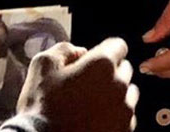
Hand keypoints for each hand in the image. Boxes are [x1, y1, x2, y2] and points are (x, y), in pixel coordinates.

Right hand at [16, 38, 137, 131]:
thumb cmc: (42, 107)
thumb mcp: (43, 65)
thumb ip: (65, 49)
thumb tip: (80, 52)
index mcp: (102, 64)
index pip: (118, 46)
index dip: (104, 51)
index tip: (92, 61)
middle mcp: (119, 86)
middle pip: (124, 70)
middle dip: (109, 73)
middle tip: (87, 86)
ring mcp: (124, 112)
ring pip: (128, 95)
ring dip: (115, 96)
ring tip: (91, 106)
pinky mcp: (124, 131)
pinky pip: (126, 118)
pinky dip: (114, 117)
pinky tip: (94, 122)